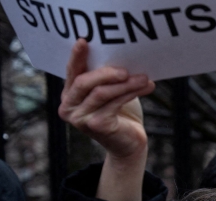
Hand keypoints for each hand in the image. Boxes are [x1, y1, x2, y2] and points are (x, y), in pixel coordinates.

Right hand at [59, 39, 153, 161]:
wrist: (130, 145)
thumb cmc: (121, 115)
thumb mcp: (110, 93)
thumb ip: (106, 78)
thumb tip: (121, 55)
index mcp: (69, 95)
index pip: (71, 72)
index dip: (77, 57)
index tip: (84, 41)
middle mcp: (68, 107)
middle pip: (83, 82)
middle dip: (106, 72)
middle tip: (126, 68)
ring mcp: (80, 118)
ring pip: (102, 92)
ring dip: (125, 83)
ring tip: (144, 77)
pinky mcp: (96, 125)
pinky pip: (114, 103)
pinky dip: (131, 93)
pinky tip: (146, 87)